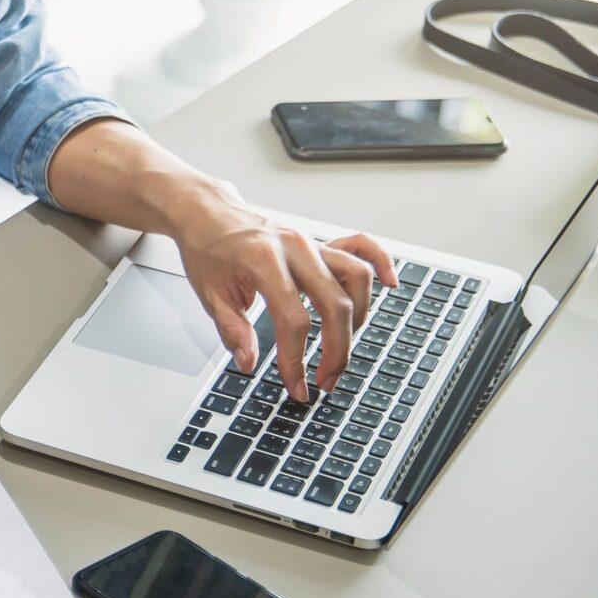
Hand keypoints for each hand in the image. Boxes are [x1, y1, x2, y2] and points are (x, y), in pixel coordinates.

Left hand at [165, 180, 397, 397]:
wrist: (206, 212)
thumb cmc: (206, 248)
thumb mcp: (208, 293)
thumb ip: (232, 331)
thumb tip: (249, 363)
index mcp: (264, 261)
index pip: (294, 320)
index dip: (297, 359)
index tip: (296, 385)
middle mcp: (295, 249)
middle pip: (335, 304)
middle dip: (337, 350)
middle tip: (326, 380)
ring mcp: (311, 242)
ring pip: (356, 279)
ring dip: (357, 319)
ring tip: (341, 348)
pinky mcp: (318, 241)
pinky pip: (361, 246)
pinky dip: (381, 264)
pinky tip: (391, 285)